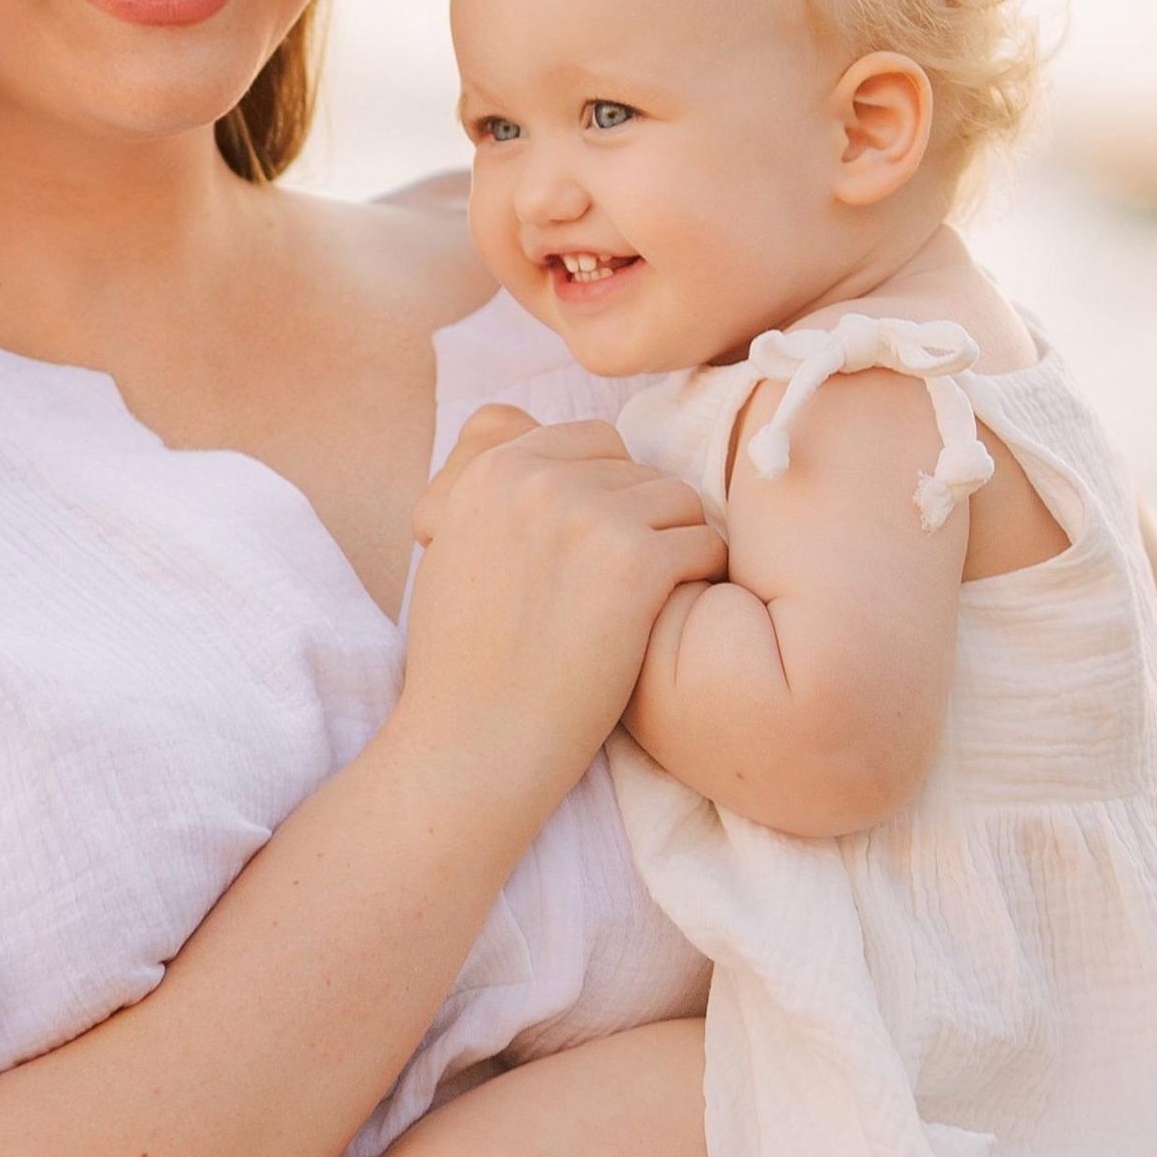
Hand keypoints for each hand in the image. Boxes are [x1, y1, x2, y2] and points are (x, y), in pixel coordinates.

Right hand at [400, 411, 725, 819]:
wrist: (475, 739)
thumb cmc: (464, 659)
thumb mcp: (450, 544)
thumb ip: (487, 479)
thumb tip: (513, 417)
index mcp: (491, 468)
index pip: (591, 440)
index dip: (607, 493)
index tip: (595, 550)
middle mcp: (538, 477)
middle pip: (640, 468)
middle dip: (643, 520)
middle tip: (621, 585)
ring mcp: (590, 516)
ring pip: (681, 502)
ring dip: (676, 549)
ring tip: (642, 605)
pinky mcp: (636, 563)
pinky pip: (706, 544)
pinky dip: (699, 582)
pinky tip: (662, 621)